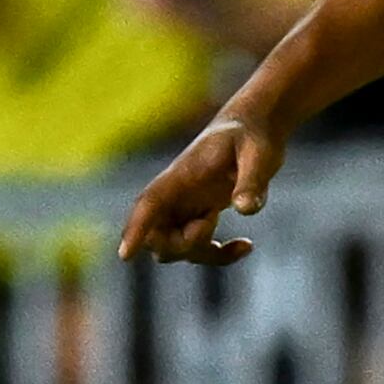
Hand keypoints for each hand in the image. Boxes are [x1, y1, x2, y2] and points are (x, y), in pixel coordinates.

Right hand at [118, 113, 285, 264]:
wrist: (254, 127)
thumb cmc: (253, 134)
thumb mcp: (259, 154)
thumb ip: (253, 180)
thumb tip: (245, 210)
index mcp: (182, 174)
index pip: (150, 202)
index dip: (136, 228)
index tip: (124, 256)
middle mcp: (177, 193)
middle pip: (155, 234)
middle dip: (180, 245)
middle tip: (212, 221)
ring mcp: (187, 206)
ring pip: (174, 247)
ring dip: (202, 253)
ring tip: (243, 241)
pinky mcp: (201, 215)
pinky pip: (197, 248)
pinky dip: (219, 256)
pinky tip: (246, 246)